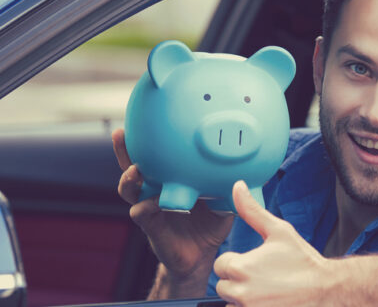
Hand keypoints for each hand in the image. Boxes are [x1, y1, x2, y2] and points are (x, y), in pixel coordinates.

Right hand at [112, 128, 233, 296]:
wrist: (201, 257)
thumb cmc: (210, 226)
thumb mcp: (223, 202)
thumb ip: (230, 185)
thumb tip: (256, 171)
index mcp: (168, 181)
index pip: (152, 156)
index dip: (144, 140)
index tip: (140, 119)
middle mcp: (154, 192)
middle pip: (132, 166)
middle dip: (124, 150)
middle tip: (121, 134)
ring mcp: (150, 209)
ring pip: (129, 190)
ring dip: (129, 179)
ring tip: (134, 170)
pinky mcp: (151, 228)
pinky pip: (141, 213)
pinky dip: (145, 206)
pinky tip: (152, 201)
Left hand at [214, 181, 335, 305]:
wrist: (326, 289)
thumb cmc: (303, 260)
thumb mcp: (279, 231)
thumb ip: (252, 210)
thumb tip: (237, 186)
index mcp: (240, 267)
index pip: (221, 265)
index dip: (238, 263)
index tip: (256, 264)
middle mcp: (240, 292)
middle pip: (224, 286)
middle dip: (239, 282)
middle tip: (264, 278)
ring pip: (232, 303)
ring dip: (244, 299)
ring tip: (269, 291)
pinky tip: (270, 302)